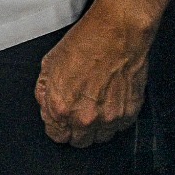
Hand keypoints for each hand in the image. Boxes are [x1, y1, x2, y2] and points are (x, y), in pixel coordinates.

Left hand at [36, 0, 155, 147]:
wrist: (117, 33)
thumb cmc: (84, 44)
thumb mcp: (49, 65)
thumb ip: (45, 93)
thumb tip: (46, 107)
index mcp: (60, 107)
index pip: (57, 136)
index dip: (58, 127)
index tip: (61, 121)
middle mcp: (85, 118)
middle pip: (79, 141)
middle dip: (75, 129)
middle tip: (78, 112)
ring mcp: (110, 117)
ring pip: (101, 138)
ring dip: (96, 127)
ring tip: (95, 106)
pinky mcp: (130, 112)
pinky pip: (120, 128)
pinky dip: (115, 120)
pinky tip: (110, 102)